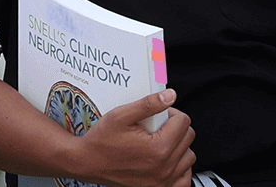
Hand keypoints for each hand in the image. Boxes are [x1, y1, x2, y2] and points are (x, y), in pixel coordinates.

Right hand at [67, 90, 194, 186]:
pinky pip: (184, 179)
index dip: (171, 113)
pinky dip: (179, 168)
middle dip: (175, 127)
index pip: (183, 122)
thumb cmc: (101, 142)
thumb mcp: (122, 115)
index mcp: (158, 147)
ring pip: (189, 157)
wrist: (86, 163)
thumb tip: (170, 96)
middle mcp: (163, 167)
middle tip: (157, 126)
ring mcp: (162, 181)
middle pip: (188, 137)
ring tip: (160, 141)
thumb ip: (148, 104)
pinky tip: (166, 159)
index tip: (160, 114)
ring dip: (179, 146)